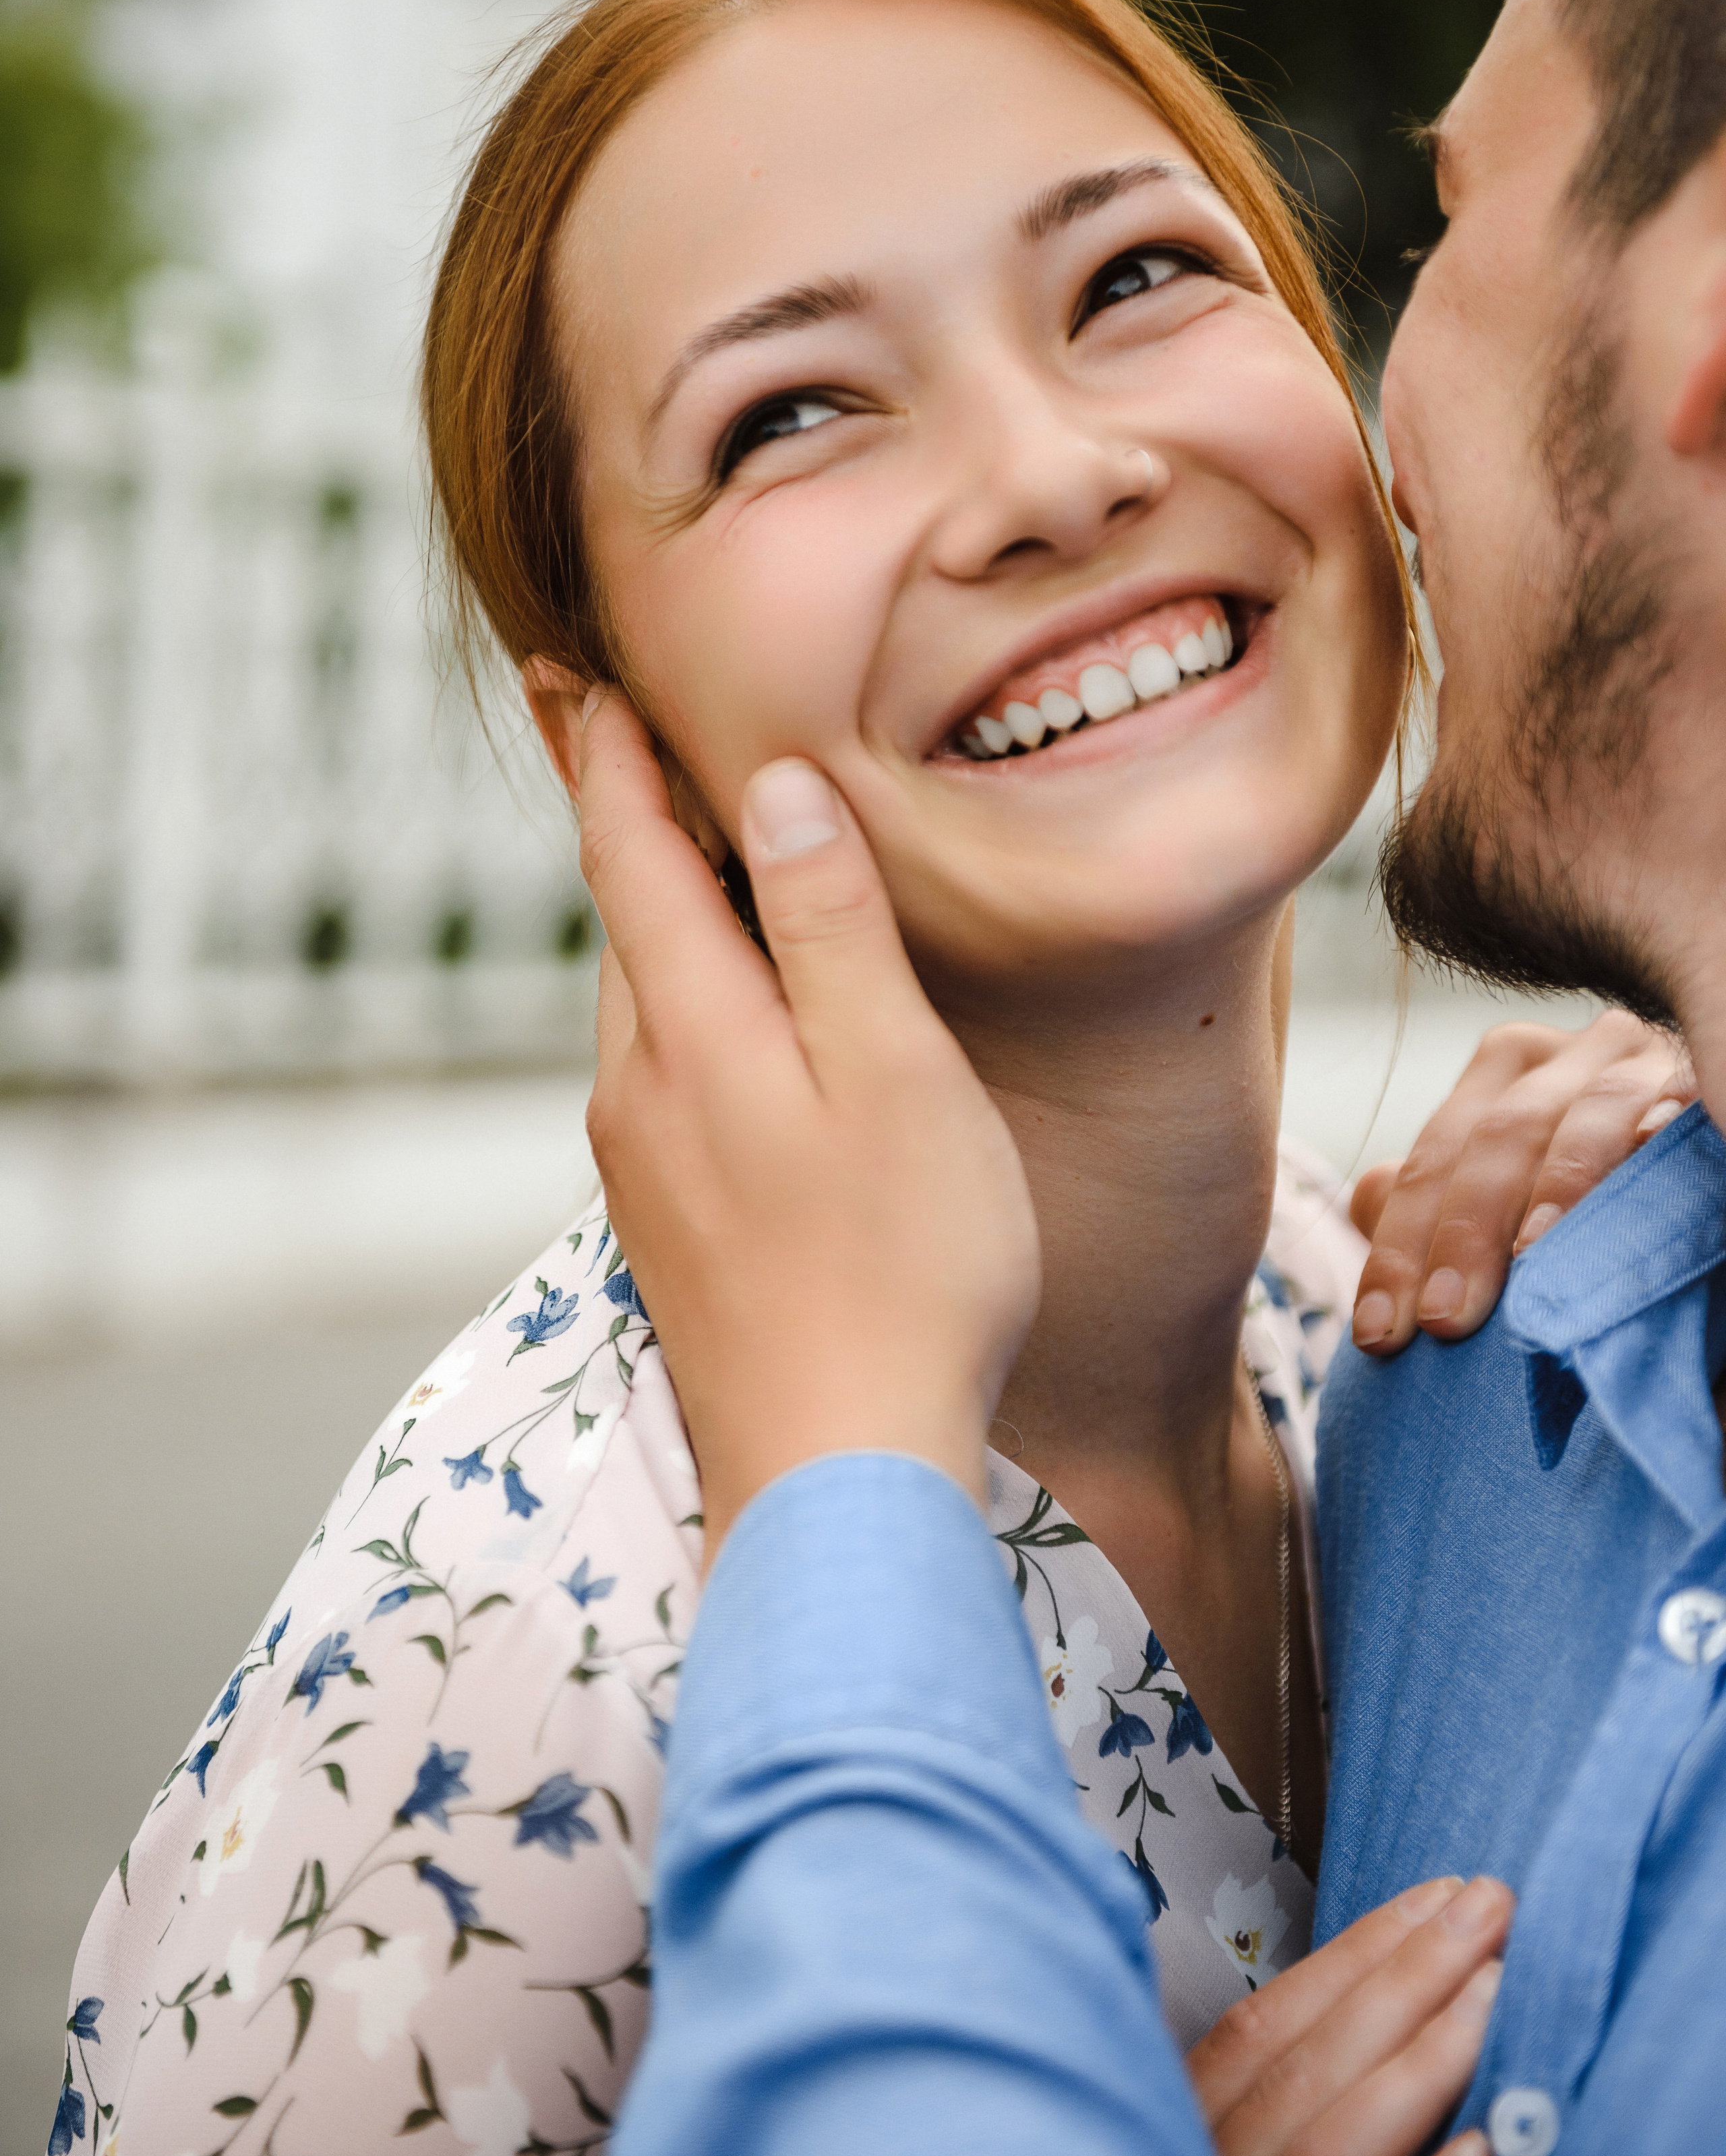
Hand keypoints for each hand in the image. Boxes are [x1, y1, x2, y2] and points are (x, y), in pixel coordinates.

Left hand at [577, 692, 1038, 1546]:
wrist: (837, 1479)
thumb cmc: (906, 1273)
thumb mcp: (896, 1075)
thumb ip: (831, 927)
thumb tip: (776, 787)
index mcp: (691, 1035)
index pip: (629, 857)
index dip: (611, 760)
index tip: (582, 676)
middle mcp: (641, 1093)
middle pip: (625, 924)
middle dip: (624, 824)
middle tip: (612, 734)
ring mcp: (645, 1170)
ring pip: (644, 1005)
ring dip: (658, 920)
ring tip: (681, 857)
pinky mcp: (669, 1231)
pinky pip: (665, 1076)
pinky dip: (687, 1009)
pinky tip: (731, 1025)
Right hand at [1188, 1873, 1514, 2155]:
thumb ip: (1270, 2093)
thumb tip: (1374, 1990)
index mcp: (1181, 2140)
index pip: (1263, 2027)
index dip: (1353, 1955)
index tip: (1438, 1896)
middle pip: (1302, 2073)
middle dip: (1404, 1977)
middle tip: (1491, 1908)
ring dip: (1419, 2067)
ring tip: (1496, 1995)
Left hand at [1349, 1011, 1691, 1353]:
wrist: (1697, 1169)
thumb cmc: (1585, 1189)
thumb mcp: (1505, 1181)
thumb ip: (1434, 1194)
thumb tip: (1367, 1197)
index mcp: (1511, 1066)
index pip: (1438, 1153)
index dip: (1399, 1244)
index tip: (1378, 1331)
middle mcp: (1574, 1052)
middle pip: (1500, 1135)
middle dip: (1464, 1231)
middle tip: (1443, 1319)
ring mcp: (1644, 1064)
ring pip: (1586, 1119)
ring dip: (1555, 1193)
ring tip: (1528, 1264)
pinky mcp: (1701, 1089)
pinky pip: (1672, 1121)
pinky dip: (1644, 1163)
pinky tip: (1624, 1211)